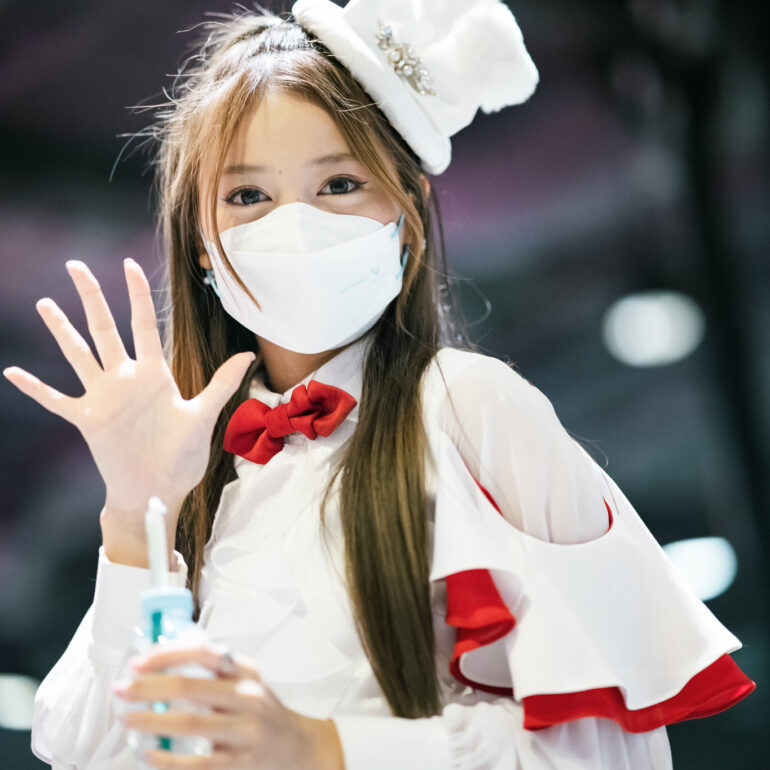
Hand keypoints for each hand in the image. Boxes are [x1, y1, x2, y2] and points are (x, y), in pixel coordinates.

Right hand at [3, 259, 254, 523]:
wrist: (159, 492)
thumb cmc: (182, 457)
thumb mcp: (204, 416)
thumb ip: (221, 383)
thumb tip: (249, 354)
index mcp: (154, 374)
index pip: (143, 325)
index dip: (137, 295)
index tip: (129, 265)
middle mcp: (125, 380)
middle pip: (104, 329)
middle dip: (92, 297)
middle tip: (76, 265)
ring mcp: (103, 398)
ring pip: (78, 355)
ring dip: (61, 330)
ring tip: (45, 304)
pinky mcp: (87, 420)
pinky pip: (56, 400)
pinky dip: (35, 388)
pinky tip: (12, 372)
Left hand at [113, 643, 344, 769]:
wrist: (299, 746)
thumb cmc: (263, 712)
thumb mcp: (248, 682)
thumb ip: (214, 674)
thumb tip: (161, 667)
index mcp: (246, 672)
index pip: (204, 653)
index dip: (169, 654)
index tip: (140, 661)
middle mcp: (247, 697)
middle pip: (190, 687)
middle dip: (150, 687)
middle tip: (122, 688)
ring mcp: (244, 731)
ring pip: (190, 724)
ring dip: (152, 721)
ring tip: (127, 718)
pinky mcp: (239, 763)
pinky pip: (196, 763)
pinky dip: (167, 759)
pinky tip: (148, 753)